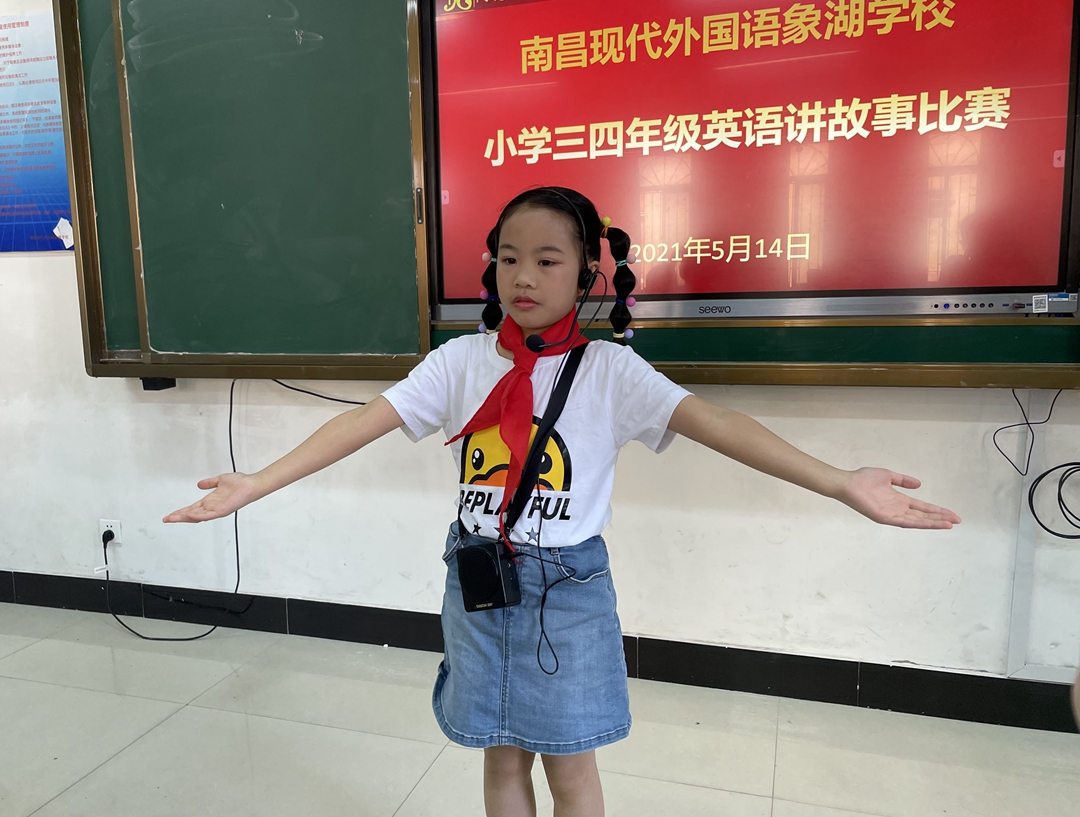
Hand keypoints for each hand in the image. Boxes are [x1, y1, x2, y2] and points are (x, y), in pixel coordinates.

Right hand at [163, 473, 260, 522]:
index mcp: (210, 501)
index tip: (170, 514)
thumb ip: (209, 483)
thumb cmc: (240, 483)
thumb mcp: (220, 480)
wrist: (251, 484)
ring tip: (173, 518)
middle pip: (192, 514)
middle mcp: (212, 507)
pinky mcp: (223, 510)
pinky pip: (208, 515)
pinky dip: (198, 515)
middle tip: (166, 519)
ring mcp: (217, 510)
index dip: (180, 511)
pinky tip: (189, 514)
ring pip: (197, 516)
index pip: (192, 508)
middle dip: (178, 517)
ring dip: (184, 517)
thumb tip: (200, 484)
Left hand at [838, 468, 960, 529]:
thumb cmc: (863, 479)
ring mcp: (892, 515)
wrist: (848, 482)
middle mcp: (898, 509)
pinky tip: (930, 524)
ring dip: (933, 523)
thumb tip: (919, 484)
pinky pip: (905, 522)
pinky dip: (919, 524)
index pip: (923, 508)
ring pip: (917, 521)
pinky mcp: (885, 518)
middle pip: (924, 516)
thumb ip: (903, 480)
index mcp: (899, 500)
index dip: (937, 511)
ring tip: (949, 524)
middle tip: (957, 521)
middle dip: (940, 518)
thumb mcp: (888, 476)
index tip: (952, 514)